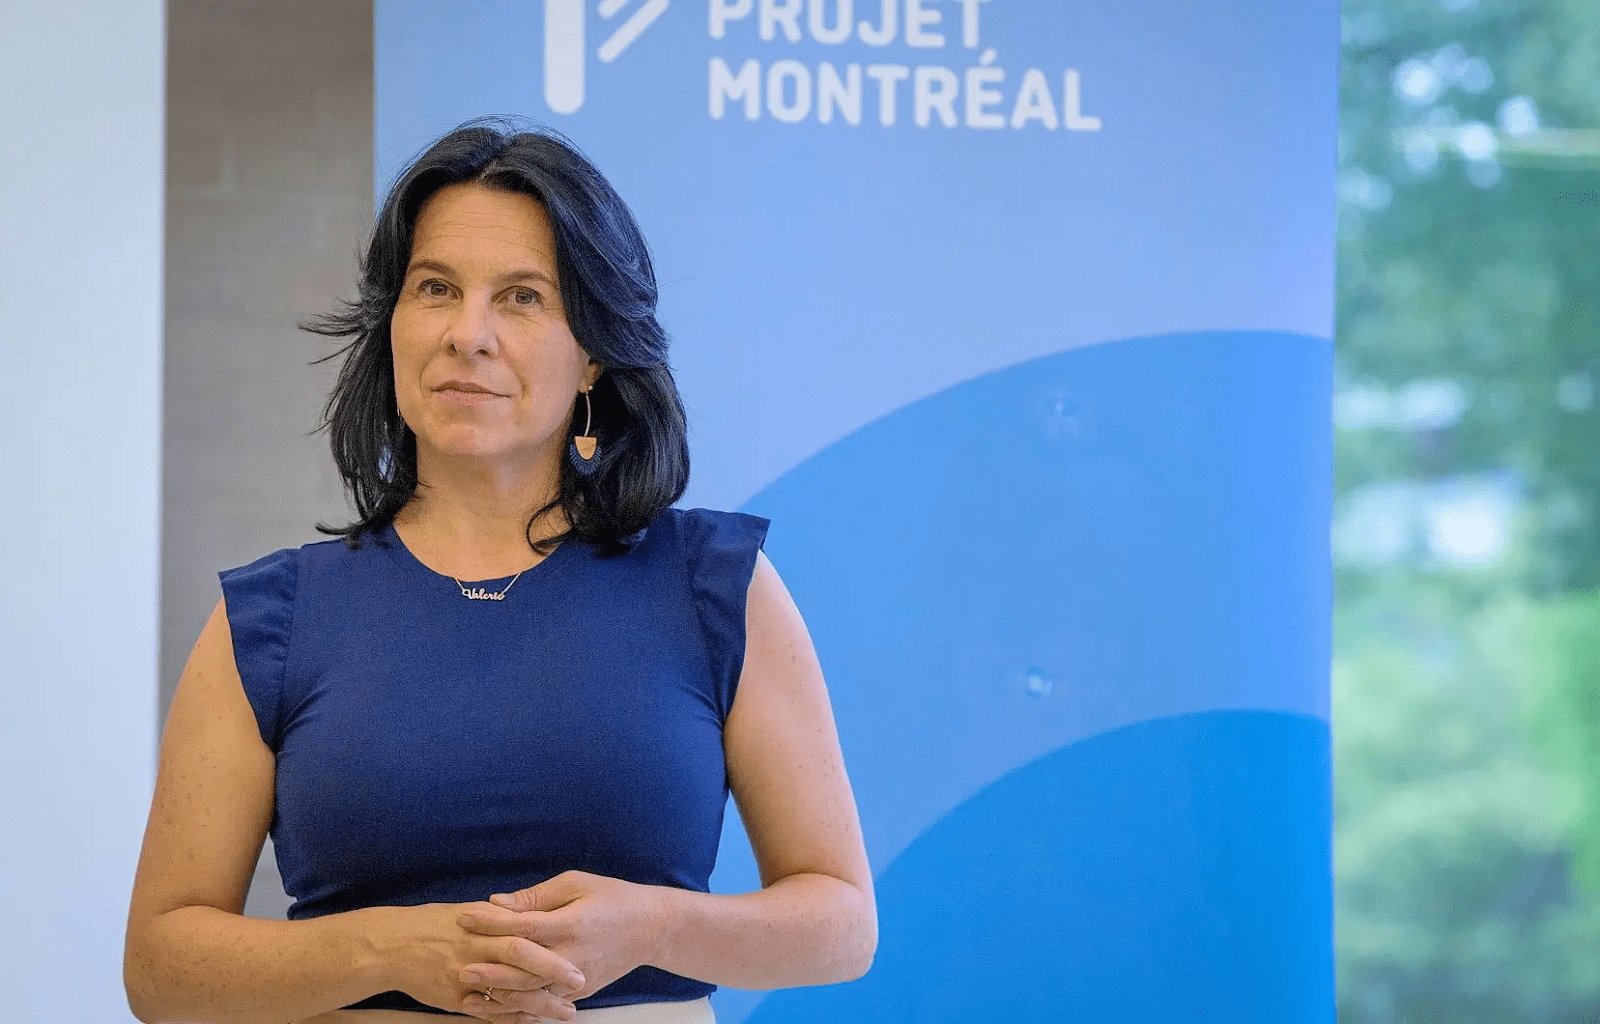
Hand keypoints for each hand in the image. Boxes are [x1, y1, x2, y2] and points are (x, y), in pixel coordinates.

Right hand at [369, 901, 585, 1021]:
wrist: (393, 945)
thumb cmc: (435, 924)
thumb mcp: (470, 912)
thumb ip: (503, 917)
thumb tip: (531, 914)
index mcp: (485, 921)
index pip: (525, 928)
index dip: (552, 939)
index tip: (577, 945)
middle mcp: (477, 945)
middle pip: (521, 956)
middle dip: (553, 970)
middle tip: (580, 981)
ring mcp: (466, 973)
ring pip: (509, 990)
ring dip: (540, 1003)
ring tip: (566, 1012)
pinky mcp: (455, 998)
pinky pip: (490, 1011)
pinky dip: (513, 1018)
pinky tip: (534, 1021)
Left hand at [456, 870, 668, 1003]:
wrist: (651, 928)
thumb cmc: (612, 898)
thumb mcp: (576, 883)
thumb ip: (536, 896)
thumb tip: (498, 902)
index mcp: (570, 924)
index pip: (521, 926)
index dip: (489, 922)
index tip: (463, 917)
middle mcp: (572, 956)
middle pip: (521, 969)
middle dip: (488, 969)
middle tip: (459, 968)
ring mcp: (577, 979)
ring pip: (531, 995)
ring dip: (499, 996)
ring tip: (471, 996)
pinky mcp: (580, 993)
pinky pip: (545, 1005)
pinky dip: (520, 1008)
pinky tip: (499, 1007)